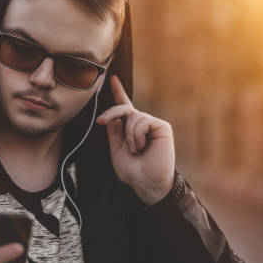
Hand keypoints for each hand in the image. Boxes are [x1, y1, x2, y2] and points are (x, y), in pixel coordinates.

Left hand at [96, 75, 175, 204]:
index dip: (119, 92)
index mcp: (130, 129)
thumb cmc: (132, 171)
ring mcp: (153, 124)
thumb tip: (114, 116)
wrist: (146, 183)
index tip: (112, 78)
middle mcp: (142, 124)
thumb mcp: (116, 150)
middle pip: (124, 108)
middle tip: (100, 121)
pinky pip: (142, 121)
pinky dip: (136, 134)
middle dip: (111, 112)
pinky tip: (142, 146)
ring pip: (132, 116)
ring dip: (129, 135)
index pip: (124, 107)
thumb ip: (114, 132)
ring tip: (135, 149)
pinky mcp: (162, 127)